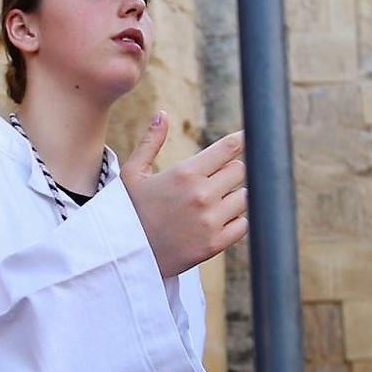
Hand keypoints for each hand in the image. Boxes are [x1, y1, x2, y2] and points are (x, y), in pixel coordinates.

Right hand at [120, 113, 248, 278]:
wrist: (125, 257)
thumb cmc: (128, 212)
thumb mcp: (131, 174)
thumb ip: (151, 143)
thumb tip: (163, 114)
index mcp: (185, 173)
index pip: (228, 149)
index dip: (239, 142)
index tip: (247, 140)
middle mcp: (201, 195)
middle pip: (240, 171)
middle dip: (230, 172)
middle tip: (215, 180)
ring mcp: (211, 221)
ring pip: (245, 197)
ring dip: (234, 197)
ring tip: (214, 203)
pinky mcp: (215, 244)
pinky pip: (243, 224)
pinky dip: (235, 221)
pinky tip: (217, 222)